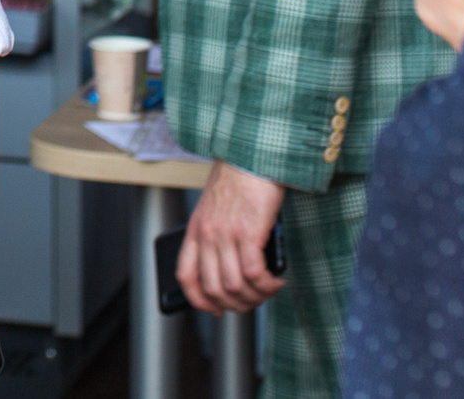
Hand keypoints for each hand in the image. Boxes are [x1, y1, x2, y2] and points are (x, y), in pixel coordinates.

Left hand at [177, 161, 284, 314]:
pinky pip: (255, 274)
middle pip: (214, 288)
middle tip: (254, 300)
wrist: (252, 154)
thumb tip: (233, 270)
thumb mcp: (216, 208)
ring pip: (235, 286)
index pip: (186, 276)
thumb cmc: (239, 180)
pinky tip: (277, 280)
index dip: (199, 300)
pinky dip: (268, 284)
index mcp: (195, 229)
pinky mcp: (249, 232)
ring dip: (256, 296)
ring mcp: (226, 234)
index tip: (215, 309)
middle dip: (236, 304)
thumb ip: (217, 236)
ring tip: (270, 289)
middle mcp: (207, 234)